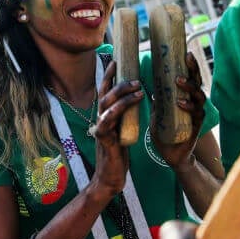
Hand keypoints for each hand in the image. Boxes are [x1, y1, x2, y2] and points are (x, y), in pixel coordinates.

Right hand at [90, 61, 143, 194]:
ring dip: (122, 93)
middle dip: (117, 81)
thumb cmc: (118, 156)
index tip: (116, 60)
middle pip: (105, 94)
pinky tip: (129, 103)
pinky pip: (108, 120)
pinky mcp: (104, 139)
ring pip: (107, 104)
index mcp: (106, 117)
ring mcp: (101, 128)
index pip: (105, 91)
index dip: (109, 75)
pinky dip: (118, 110)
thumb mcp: (123, 131)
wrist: (111, 178)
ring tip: (138, 87)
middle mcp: (101, 119)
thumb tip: (137, 100)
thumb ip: (125, 117)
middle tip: (134, 74)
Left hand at [151, 53, 205, 169]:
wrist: (171, 155)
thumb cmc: (165, 131)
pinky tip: (180, 103)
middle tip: (187, 58)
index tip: (186, 51)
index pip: (190, 77)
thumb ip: (157, 99)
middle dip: (193, 69)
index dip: (190, 65)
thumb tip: (146, 84)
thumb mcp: (158, 112)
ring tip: (178, 81)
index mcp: (186, 96)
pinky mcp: (196, 126)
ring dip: (189, 87)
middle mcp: (194, 103)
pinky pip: (196, 114)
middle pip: (198, 82)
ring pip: (198, 96)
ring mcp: (196, 114)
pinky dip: (188, 107)